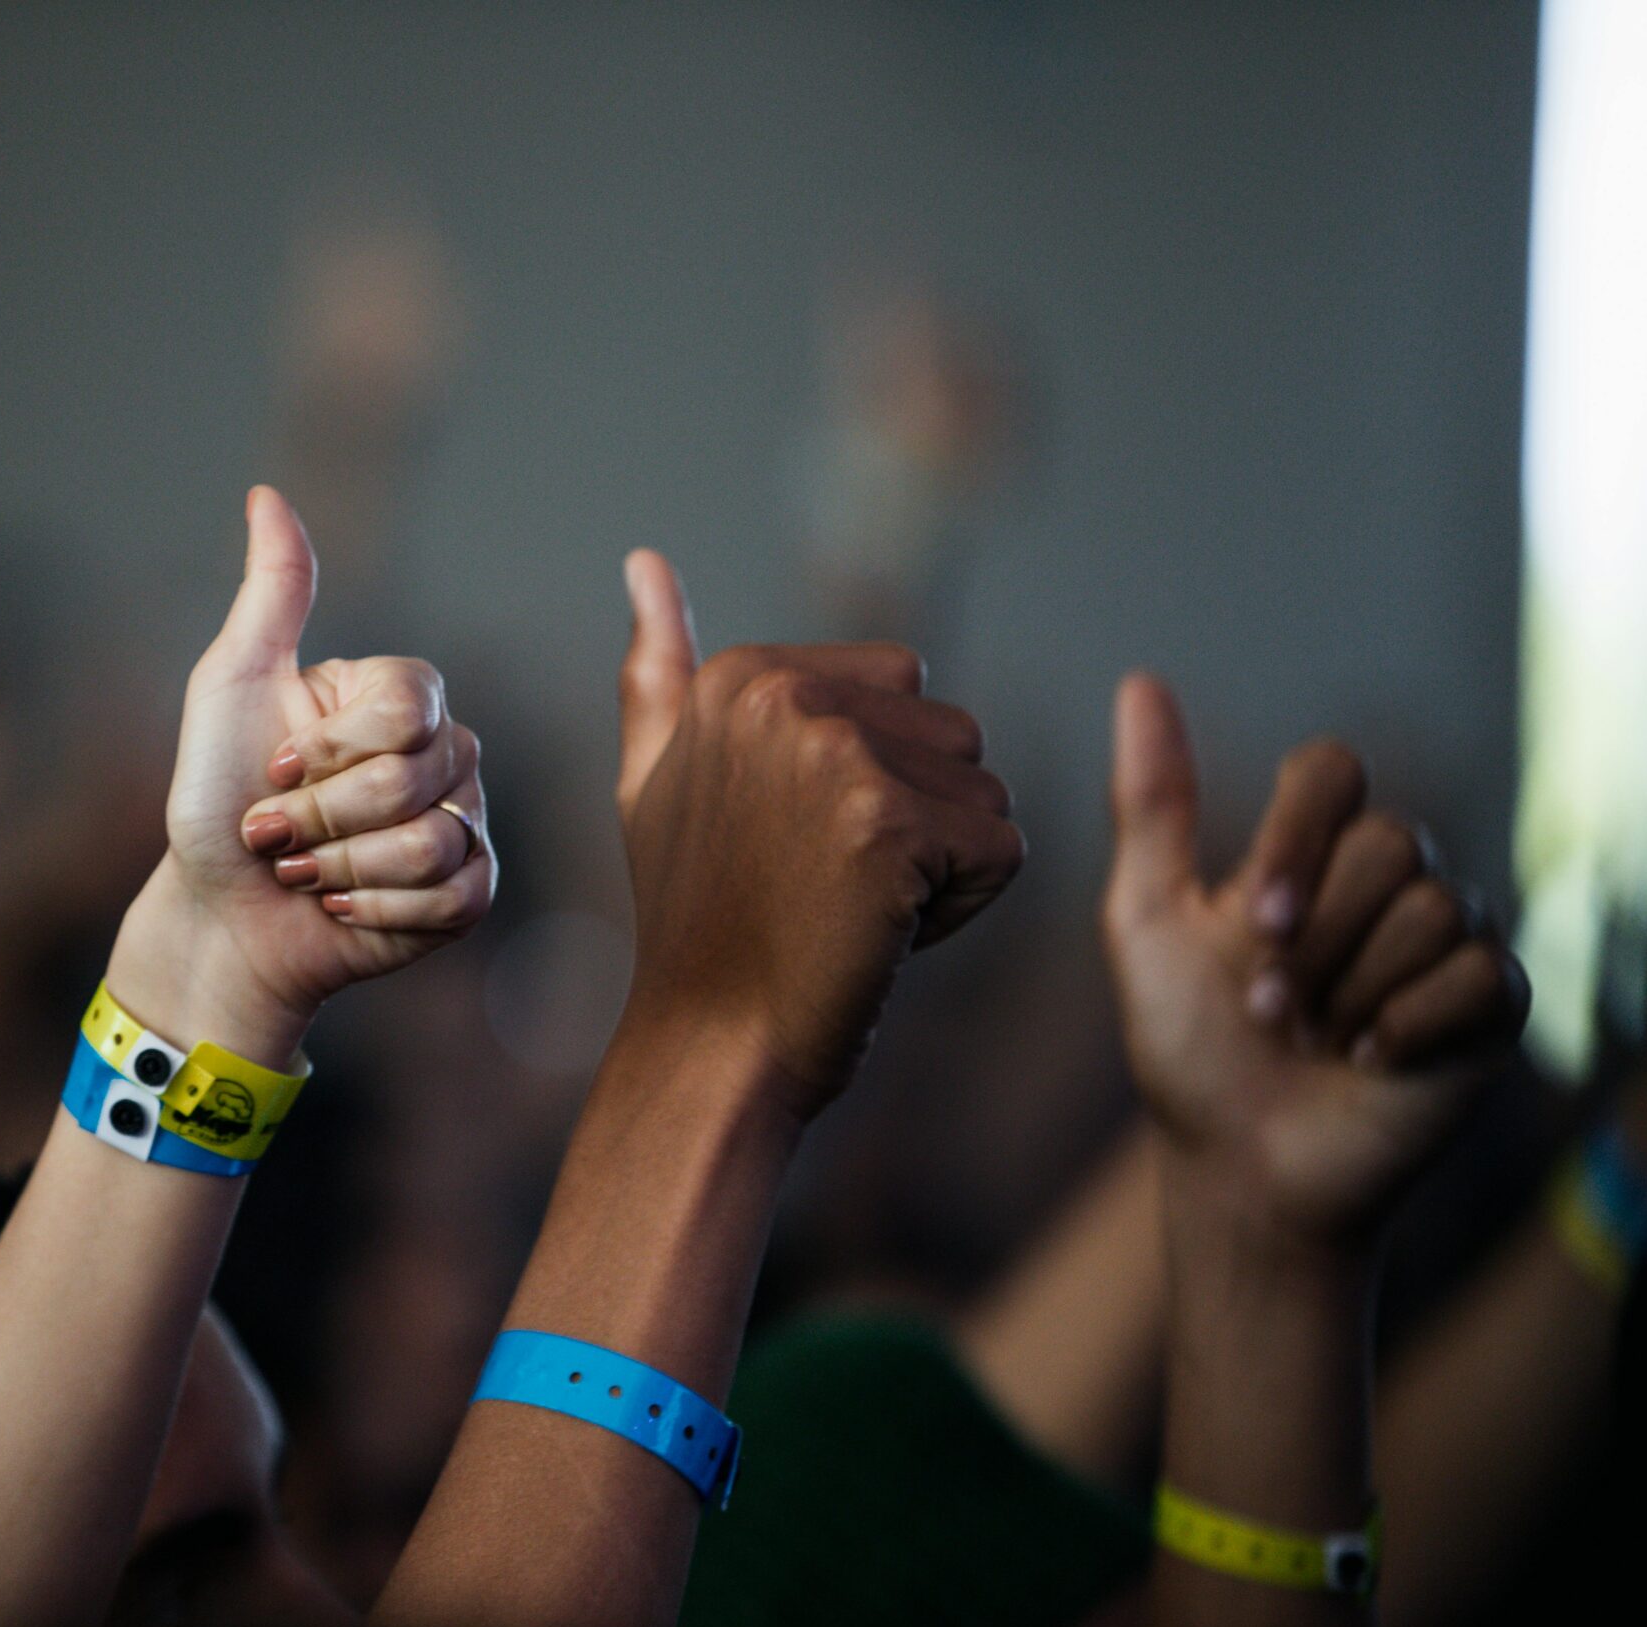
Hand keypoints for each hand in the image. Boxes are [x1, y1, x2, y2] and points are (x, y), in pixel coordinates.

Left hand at [108, 486, 491, 1063]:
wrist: (219, 914)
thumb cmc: (216, 800)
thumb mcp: (230, 687)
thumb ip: (271, 596)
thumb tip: (265, 493)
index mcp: (398, 696)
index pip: (408, 702)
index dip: (330, 748)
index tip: (275, 767)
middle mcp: (444, 752)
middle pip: (413, 775)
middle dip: (319, 817)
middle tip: (276, 832)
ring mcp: (464, 822)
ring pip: (430, 841)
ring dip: (339, 867)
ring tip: (302, 873)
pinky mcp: (468, 893)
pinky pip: (453, 894)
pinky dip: (378, 909)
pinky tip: (343, 907)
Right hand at [611, 549, 1021, 1118]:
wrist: (709, 1047)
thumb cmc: (695, 924)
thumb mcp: (654, 780)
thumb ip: (658, 671)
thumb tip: (644, 559)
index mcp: (741, 675)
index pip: (902, 687)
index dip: (872, 777)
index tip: (791, 842)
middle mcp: (783, 698)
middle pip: (951, 736)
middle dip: (917, 819)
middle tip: (824, 887)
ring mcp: (833, 758)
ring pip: (983, 793)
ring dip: (944, 867)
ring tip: (851, 912)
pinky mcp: (887, 826)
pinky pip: (1002, 852)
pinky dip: (963, 911)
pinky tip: (883, 939)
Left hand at [1103, 674, 1527, 1245]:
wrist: (1243, 1163)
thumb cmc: (1189, 1046)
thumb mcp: (1147, 921)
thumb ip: (1151, 806)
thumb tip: (1140, 681)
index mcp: (1310, 850)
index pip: (1332, 772)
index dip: (1300, 833)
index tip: (1252, 916)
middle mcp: (1388, 881)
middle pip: (1389, 844)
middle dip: (1316, 933)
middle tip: (1267, 1003)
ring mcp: (1448, 939)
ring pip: (1435, 908)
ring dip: (1352, 988)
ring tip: (1312, 1037)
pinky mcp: (1492, 1003)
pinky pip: (1481, 973)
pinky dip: (1408, 1025)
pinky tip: (1368, 1061)